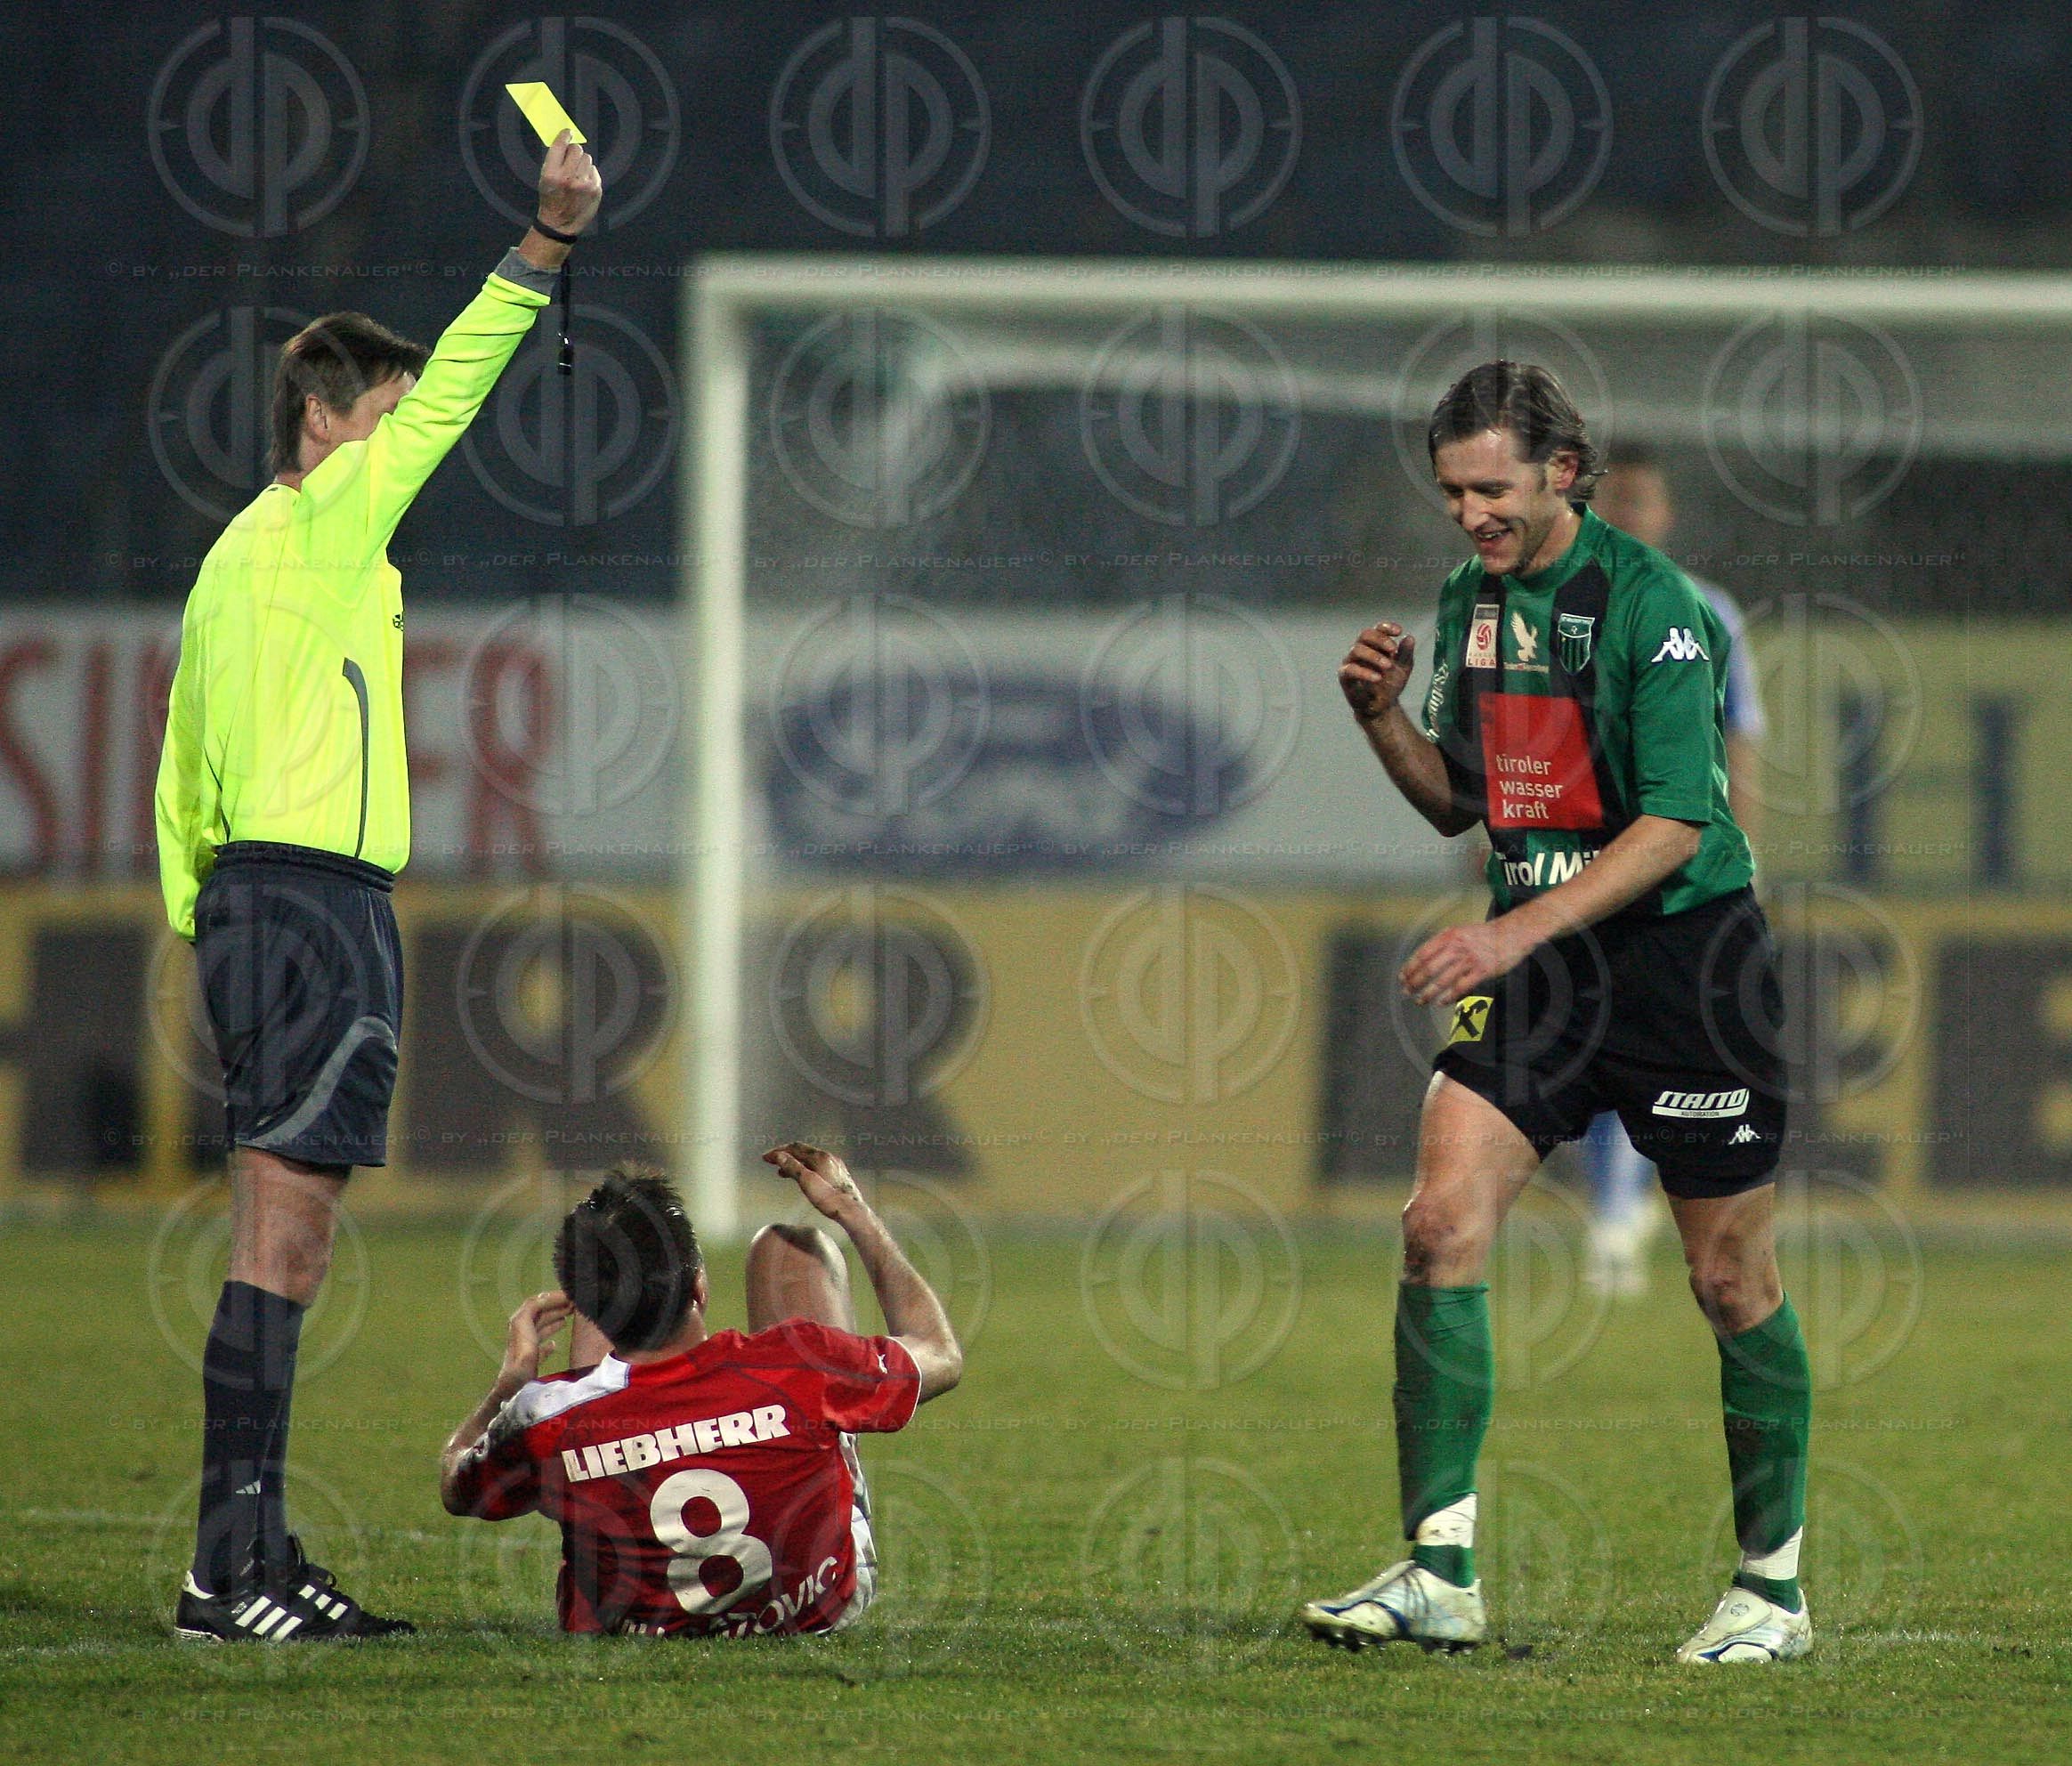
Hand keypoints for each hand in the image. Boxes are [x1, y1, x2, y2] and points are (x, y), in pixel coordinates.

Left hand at [500, 1290, 573, 1388]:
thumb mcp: (524, 1322)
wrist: (517, 1381)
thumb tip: (545, 1297)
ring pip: (542, 1329)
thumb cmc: (522, 1350)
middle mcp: (522, 1331)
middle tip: (573, 1304)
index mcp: (519, 1321)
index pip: (536, 1303)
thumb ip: (533, 1307)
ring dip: (555, 1321)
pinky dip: (549, 1345)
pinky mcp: (532, 1360)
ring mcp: (527, 1346)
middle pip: (540, 1315)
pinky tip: (555, 1345)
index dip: (551, 1298)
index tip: (568, 1295)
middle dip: (556, 1308)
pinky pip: (541, 1349)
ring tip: (569, 1317)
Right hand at [536, 131, 602, 235]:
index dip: (565, 136)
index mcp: (552, 173)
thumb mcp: (545, 178)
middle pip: (578, 150)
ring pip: (588, 159)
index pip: (561, 146)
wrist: (560, 224)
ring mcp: (584, 184)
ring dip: (582, 163)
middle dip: (574, 152)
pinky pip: (594, 171)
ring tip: (576, 175)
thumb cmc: (551, 198)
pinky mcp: (595, 190)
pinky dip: (589, 174)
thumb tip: (568, 141)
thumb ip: (555, 160)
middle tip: (570, 161)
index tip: (568, 132)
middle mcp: (569, 178)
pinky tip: (583, 184)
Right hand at [762, 1142, 865, 1221]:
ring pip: (810, 1160)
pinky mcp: (839, 1176)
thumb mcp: (806, 1182)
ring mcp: (835, 1166)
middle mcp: (829, 1158)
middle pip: (803, 1152)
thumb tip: (779, 1155)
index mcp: (820, 1157)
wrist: (853, 1212)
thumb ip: (792, 1167)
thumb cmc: (830, 1199)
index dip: (778, 1151)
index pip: (795, 1148)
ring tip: (782, 1173)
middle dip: (786, 1156)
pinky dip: (805, 1169)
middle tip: (772, 1163)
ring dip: (795, 1164)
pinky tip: (803, 1179)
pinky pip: (818, 1167)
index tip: (766, 1157)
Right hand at [1340, 621, 1415, 723]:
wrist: (1383, 706)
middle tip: (1393, 649)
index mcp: (1375, 645)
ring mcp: (1351, 661)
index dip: (1387, 627)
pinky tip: (1378, 678)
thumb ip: (1405, 653)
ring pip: (1357, 650)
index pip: (1377, 629)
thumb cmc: (1391, 684)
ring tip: (1388, 666)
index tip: (1399, 632)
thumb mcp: (1403, 668)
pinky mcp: (1345, 676)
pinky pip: (1351, 669)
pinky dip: (1364, 672)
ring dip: (1374, 656)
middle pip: (1365, 634)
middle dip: (1380, 640)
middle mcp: (1361, 649)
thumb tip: (1409, 637)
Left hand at [1400, 917, 1529, 1006]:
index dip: (1409, 967)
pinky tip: (1441, 1003)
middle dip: (1415, 983)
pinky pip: (1461, 987)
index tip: (1402, 978)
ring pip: (1443, 980)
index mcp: (1449, 936)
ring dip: (1429, 993)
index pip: (1422, 953)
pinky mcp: (1482, 971)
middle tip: (1407, 992)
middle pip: (1429, 968)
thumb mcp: (1460, 931)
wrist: (1512, 934)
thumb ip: (1443, 942)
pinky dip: (1449, 997)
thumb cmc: (1484, 935)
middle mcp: (1457, 947)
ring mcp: (1469, 960)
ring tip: (1420, 1001)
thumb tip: (1424, 957)